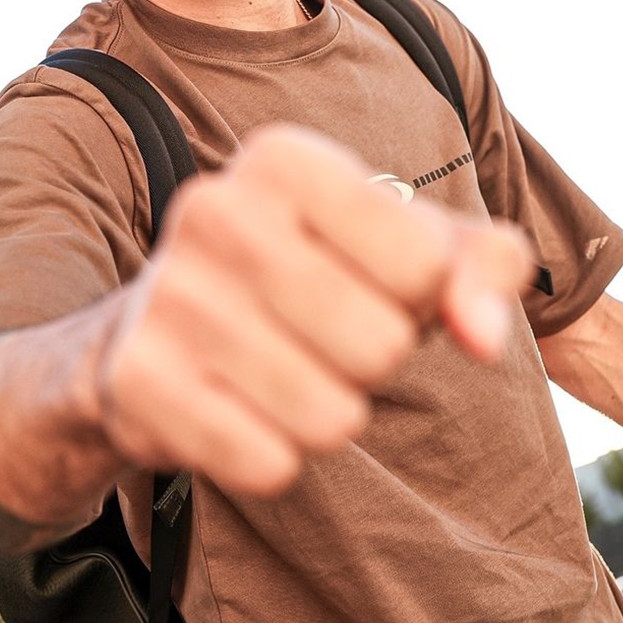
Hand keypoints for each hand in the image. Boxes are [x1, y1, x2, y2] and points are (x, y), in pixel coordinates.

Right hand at [95, 125, 531, 495]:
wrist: (160, 325)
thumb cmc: (316, 272)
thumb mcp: (412, 246)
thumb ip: (485, 267)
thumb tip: (485, 337)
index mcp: (284, 157)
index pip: (424, 265)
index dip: (419, 296)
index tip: (370, 281)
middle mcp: (214, 209)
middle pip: (383, 346)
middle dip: (375, 362)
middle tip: (325, 337)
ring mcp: (166, 296)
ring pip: (333, 418)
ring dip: (329, 415)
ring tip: (284, 371)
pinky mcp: (137, 381)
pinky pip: (267, 464)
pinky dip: (273, 456)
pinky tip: (239, 409)